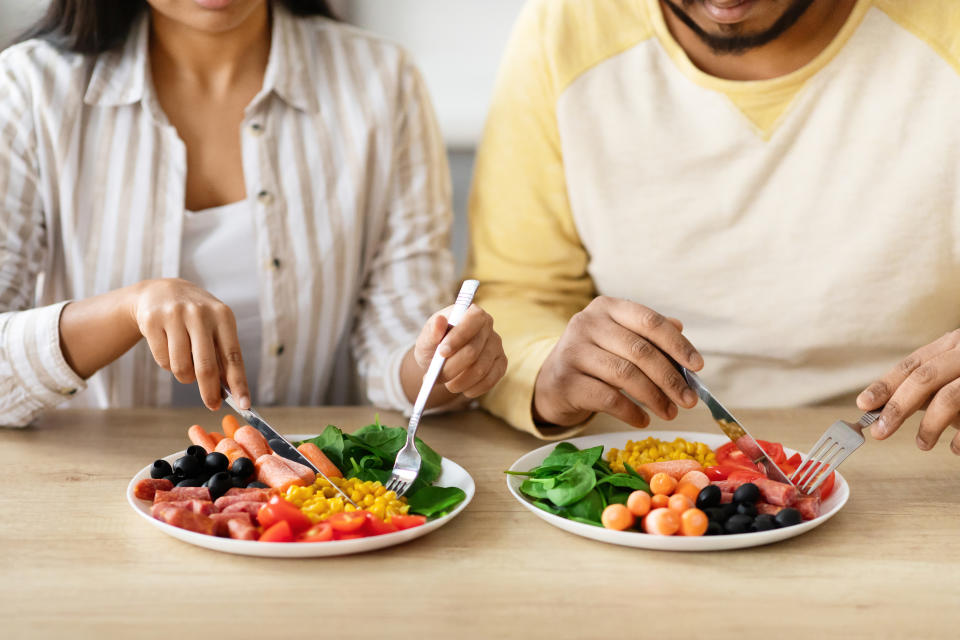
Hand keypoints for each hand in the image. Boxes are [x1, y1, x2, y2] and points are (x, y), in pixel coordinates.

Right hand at [128, 278, 248, 410]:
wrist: (161, 292)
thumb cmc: (196, 317)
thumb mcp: (216, 327)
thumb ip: (223, 355)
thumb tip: (230, 391)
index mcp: (223, 315)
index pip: (233, 356)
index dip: (239, 383)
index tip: (244, 405)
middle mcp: (200, 313)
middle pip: (206, 367)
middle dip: (210, 392)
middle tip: (212, 404)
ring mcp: (174, 316)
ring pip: (181, 368)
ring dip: (185, 376)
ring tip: (186, 363)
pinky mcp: (152, 321)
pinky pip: (163, 361)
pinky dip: (168, 364)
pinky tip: (169, 348)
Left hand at [412, 304, 506, 399]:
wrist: (440, 361)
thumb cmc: (434, 345)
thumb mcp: (426, 338)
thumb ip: (431, 331)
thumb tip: (439, 320)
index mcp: (472, 312)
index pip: (473, 320)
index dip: (458, 337)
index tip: (442, 353)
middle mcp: (488, 326)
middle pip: (473, 351)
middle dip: (452, 368)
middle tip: (436, 378)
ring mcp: (497, 345)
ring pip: (481, 369)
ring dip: (460, 381)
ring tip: (447, 384)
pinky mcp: (501, 363)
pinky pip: (490, 380)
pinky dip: (474, 388)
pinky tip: (463, 390)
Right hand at [533, 296, 702, 427]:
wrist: (550, 383)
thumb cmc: (593, 360)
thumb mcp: (618, 340)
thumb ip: (647, 334)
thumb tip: (681, 329)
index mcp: (606, 308)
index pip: (649, 321)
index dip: (677, 344)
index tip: (698, 367)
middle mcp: (587, 324)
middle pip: (640, 351)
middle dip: (670, 378)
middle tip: (688, 400)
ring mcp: (573, 351)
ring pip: (625, 375)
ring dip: (654, 397)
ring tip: (670, 412)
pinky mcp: (566, 381)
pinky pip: (608, 398)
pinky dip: (631, 412)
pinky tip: (643, 420)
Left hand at [857, 330, 959, 454]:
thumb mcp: (951, 374)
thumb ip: (925, 386)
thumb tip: (880, 406)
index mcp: (953, 345)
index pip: (912, 364)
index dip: (885, 385)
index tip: (863, 404)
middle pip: (924, 378)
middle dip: (897, 407)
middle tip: (880, 432)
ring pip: (949, 397)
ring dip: (930, 426)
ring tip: (922, 444)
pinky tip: (955, 449)